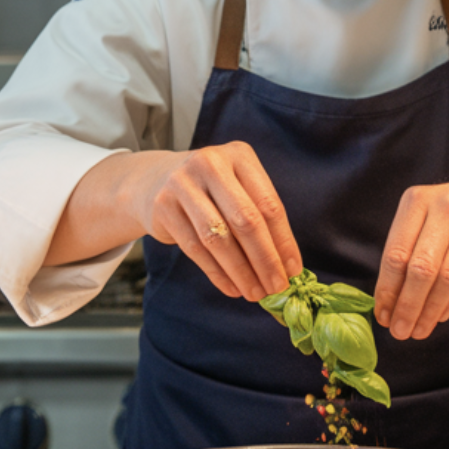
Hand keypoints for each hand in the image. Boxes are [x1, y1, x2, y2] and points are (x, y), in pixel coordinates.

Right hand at [138, 142, 302, 301]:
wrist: (156, 179)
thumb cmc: (211, 190)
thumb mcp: (238, 188)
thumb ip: (261, 218)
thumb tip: (287, 266)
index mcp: (239, 155)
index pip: (268, 204)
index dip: (283, 241)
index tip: (293, 270)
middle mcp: (211, 164)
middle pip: (245, 220)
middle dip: (265, 260)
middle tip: (277, 287)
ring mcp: (182, 183)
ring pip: (218, 238)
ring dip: (241, 272)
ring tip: (255, 293)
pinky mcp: (162, 206)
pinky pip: (195, 248)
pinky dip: (217, 273)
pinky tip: (232, 287)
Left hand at [374, 179, 448, 339]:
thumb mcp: (425, 222)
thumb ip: (406, 256)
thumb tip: (388, 307)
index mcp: (417, 199)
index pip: (396, 253)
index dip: (387, 290)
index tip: (382, 316)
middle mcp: (446, 205)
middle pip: (421, 267)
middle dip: (408, 306)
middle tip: (400, 332)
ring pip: (447, 277)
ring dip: (430, 311)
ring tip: (419, 330)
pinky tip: (440, 316)